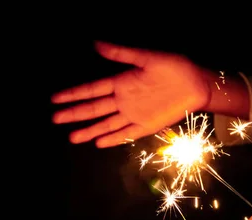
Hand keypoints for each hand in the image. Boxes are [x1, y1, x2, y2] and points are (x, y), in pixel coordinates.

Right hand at [51, 41, 210, 147]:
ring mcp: (133, 115)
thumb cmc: (173, 68)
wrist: (196, 85)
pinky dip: (112, 138)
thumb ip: (122, 54)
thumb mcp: (147, 57)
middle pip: (94, 109)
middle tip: (55, 118)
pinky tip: (98, 142)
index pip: (92, 89)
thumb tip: (96, 43)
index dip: (73, 94)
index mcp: (121, 82)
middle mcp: (123, 100)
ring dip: (89, 130)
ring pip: (106, 124)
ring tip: (72, 137)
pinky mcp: (146, 126)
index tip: (55, 98)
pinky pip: (125, 134)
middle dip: (74, 114)